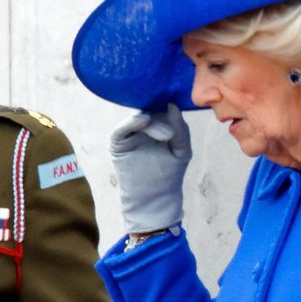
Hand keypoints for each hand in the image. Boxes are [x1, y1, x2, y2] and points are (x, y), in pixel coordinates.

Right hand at [110, 104, 190, 233]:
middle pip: (150, 111)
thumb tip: (172, 105)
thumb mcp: (182, 151)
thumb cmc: (169, 175)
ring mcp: (130, 134)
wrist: (154, 198)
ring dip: (152, 123)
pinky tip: (143, 120)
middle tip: (171, 135)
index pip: (162, 109)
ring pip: (138, 118)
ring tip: (166, 136)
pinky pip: (121, 129)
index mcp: (160, 126)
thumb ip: (181, 130)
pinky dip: (131, 122)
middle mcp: (144, 128)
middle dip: (162, 118)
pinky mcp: (118, 143)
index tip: (177, 103)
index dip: (169, 104)